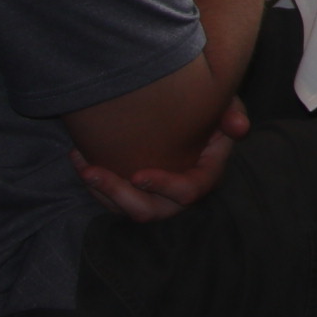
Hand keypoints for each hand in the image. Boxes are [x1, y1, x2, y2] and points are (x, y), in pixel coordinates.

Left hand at [74, 98, 247, 220]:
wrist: (182, 113)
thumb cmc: (207, 109)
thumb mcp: (224, 105)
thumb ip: (232, 112)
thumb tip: (239, 128)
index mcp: (205, 175)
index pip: (189, 191)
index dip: (164, 186)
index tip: (138, 175)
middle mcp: (179, 194)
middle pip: (151, 210)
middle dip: (119, 196)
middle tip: (93, 173)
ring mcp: (155, 196)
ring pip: (126, 209)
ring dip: (101, 191)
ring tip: (82, 166)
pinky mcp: (134, 192)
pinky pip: (111, 199)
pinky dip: (93, 183)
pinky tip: (77, 157)